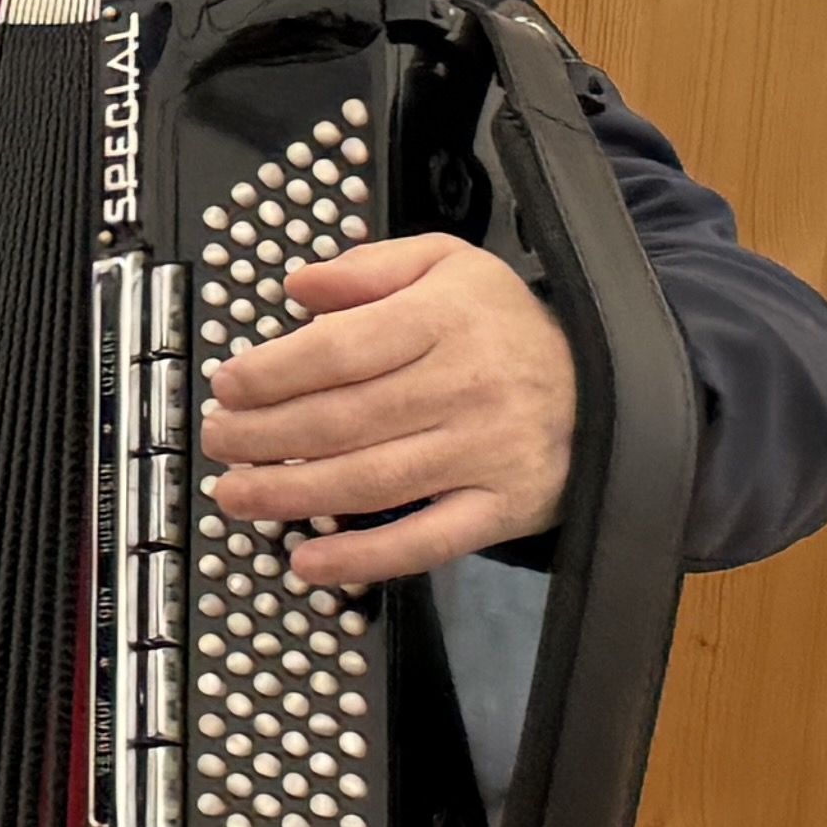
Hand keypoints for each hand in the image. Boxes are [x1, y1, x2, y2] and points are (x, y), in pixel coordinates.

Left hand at [199, 229, 576, 588]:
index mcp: (446, 318)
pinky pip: (426, 541)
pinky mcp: (502, 507)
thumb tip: (297, 287)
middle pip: (345, 419)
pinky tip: (308, 562)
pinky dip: (364, 557)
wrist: (609, 382)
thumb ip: (368, 269)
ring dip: (293, 495)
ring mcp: (486, 452)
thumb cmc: (505, 324)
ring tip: (237, 494)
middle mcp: (467, 386)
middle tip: (217, 442)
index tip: (227, 387)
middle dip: (266, 437)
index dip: (274, 373)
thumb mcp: (447, 264)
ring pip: (373, 481)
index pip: (342, 349)